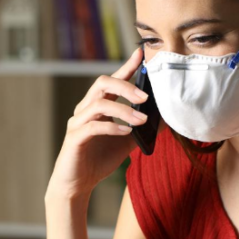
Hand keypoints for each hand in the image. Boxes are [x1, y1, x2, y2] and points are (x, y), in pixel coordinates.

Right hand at [46, 48, 148, 203]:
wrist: (77, 184)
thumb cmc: (99, 160)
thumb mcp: (126, 142)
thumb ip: (141, 128)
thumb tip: (164, 119)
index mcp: (98, 106)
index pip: (112, 81)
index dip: (126, 66)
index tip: (141, 53)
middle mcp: (85, 109)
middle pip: (102, 84)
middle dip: (125, 86)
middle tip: (145, 97)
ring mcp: (78, 122)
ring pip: (98, 103)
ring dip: (123, 110)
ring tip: (141, 120)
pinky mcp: (75, 138)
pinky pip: (93, 126)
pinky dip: (112, 126)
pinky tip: (126, 132)